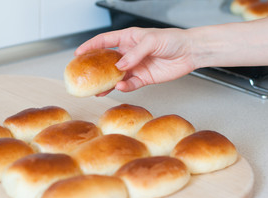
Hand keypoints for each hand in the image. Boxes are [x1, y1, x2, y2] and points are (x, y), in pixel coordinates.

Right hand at [75, 27, 196, 94]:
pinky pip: (130, 84)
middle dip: (95, 69)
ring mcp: (136, 66)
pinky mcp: (143, 78)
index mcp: (128, 38)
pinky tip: (120, 87)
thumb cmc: (172, 39)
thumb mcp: (151, 41)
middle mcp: (129, 53)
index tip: (78, 53)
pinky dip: (124, 87)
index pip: (104, 41)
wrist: (189, 52)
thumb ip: (134, 54)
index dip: (90, 46)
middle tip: (84, 76)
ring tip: (96, 90)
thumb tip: (119, 66)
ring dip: (107, 83)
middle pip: (107, 61)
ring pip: (116, 76)